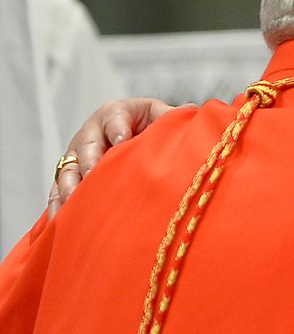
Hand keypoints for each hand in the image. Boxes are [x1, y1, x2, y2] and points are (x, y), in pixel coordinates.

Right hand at [48, 97, 173, 215]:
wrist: (140, 145)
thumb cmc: (153, 128)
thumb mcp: (163, 118)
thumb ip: (172, 118)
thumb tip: (194, 113)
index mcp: (116, 113)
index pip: (114, 116)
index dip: (118, 127)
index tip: (122, 140)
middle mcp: (92, 133)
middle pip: (87, 144)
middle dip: (91, 159)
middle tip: (95, 173)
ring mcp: (78, 157)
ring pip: (69, 169)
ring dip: (70, 185)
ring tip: (75, 200)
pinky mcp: (70, 179)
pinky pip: (58, 192)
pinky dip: (59, 206)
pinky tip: (62, 221)